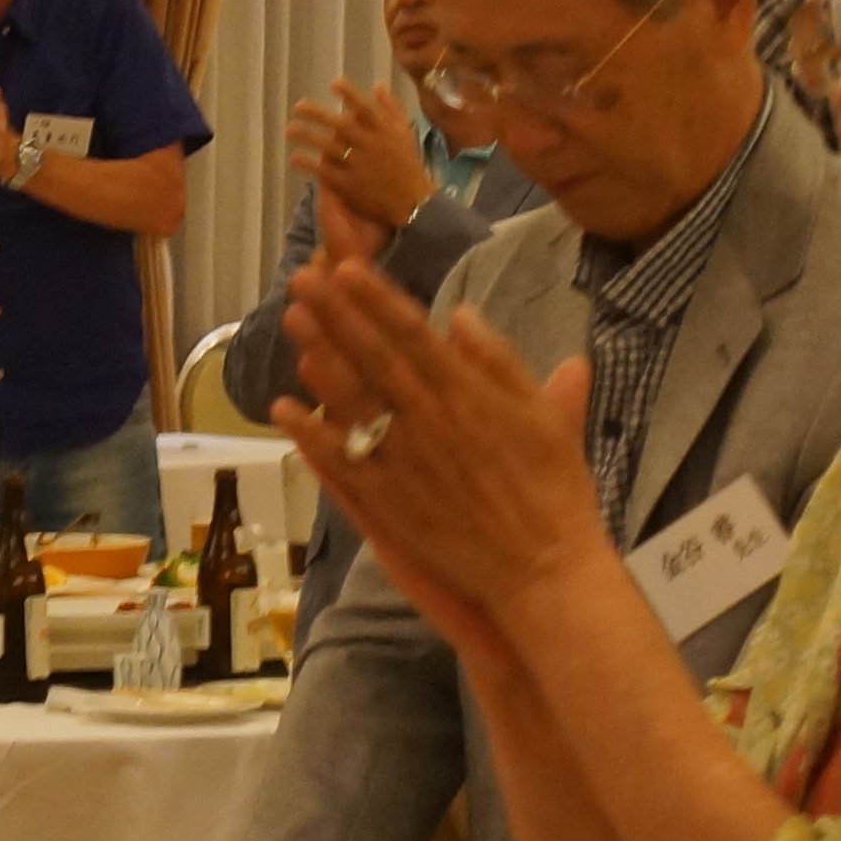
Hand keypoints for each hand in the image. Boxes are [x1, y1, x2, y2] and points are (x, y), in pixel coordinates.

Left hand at [281, 262, 603, 620]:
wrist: (544, 572)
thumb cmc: (555, 492)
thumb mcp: (546, 417)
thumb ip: (502, 364)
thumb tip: (462, 315)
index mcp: (468, 396)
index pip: (412, 334)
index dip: (376, 300)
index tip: (346, 268)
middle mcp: (429, 422)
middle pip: (373, 358)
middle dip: (336, 314)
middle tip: (301, 280)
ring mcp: (404, 464)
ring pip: (351, 401)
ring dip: (319, 359)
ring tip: (291, 324)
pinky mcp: (389, 505)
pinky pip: (342, 462)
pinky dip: (311, 434)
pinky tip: (285, 408)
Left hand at [286, 81, 429, 267]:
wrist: (413, 204)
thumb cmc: (408, 166)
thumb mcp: (405, 133)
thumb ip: (391, 108)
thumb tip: (378, 84)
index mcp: (383, 132)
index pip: (364, 108)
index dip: (350, 94)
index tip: (334, 84)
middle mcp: (369, 146)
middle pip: (339, 125)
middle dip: (317, 114)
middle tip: (298, 106)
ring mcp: (358, 165)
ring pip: (327, 146)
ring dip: (307, 136)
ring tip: (289, 130)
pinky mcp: (349, 185)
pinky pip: (324, 171)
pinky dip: (308, 164)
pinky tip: (294, 158)